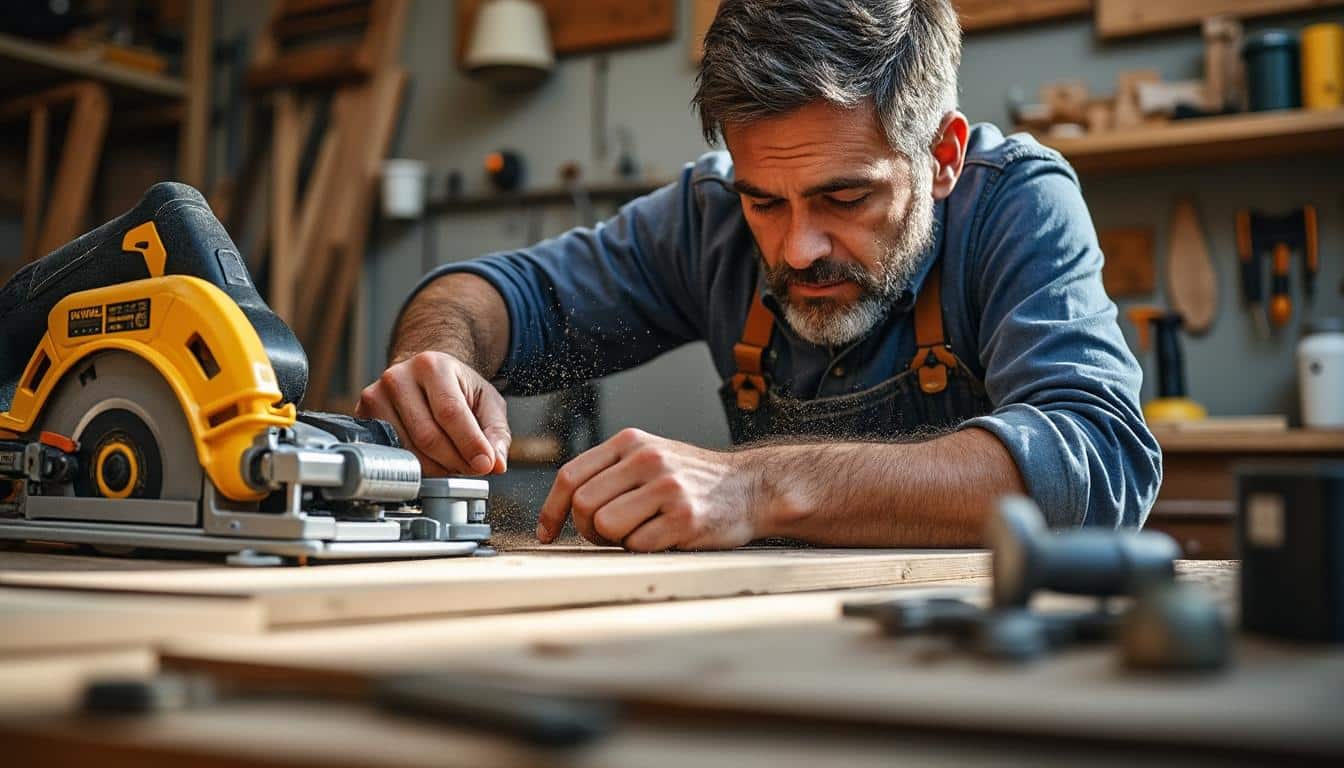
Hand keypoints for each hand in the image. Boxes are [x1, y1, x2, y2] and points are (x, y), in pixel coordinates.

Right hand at [356, 351, 510, 475]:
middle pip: (428, 436)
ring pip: (409, 451)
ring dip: (437, 467)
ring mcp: (376, 396)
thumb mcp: (487, 402)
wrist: (423, 376)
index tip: (484, 464)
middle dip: (455, 461)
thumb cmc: (457, 388)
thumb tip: (495, 464)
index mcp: (432, 366)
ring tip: (452, 460)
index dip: (469, 444)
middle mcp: (398, 377)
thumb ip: (496, 433)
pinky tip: (430, 460)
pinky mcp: (364, 416)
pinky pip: (393, 454)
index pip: (451, 412)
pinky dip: (416, 466)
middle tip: (471, 468)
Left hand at [536, 428, 758, 551]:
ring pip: (605, 526)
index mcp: (631, 441)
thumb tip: (563, 507)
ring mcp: (667, 487)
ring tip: (639, 533)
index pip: (570, 476)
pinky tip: (663, 537)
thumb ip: (610, 472)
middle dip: (586, 529)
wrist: (751, 487)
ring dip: (615, 540)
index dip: (551, 510)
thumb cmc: (693, 479)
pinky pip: (637, 545)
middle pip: (583, 504)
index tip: (547, 532)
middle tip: (607, 535)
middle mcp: (647, 459)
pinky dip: (642, 549)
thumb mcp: (650, 457)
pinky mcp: (684, 518)